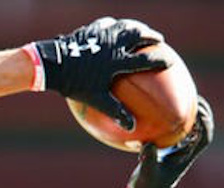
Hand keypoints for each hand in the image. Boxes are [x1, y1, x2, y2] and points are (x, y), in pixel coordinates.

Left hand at [32, 17, 170, 129]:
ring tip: (140, 29)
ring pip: (124, 25)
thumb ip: (115, 111)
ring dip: (135, 26)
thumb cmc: (75, 84)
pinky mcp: (90, 29)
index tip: (170, 62)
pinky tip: (113, 27)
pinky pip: (106, 24)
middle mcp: (113, 43)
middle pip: (138, 34)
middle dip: (150, 36)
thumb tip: (132, 128)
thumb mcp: (96, 99)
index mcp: (117, 61)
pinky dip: (114, 25)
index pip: (145, 59)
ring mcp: (102, 34)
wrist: (53, 64)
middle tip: (158, 39)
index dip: (160, 60)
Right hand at [124, 95, 213, 187]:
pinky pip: (178, 127)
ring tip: (184, 95)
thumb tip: (148, 144)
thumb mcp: (147, 172)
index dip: (205, 122)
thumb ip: (149, 159)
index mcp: (188, 155)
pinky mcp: (171, 145)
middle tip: (195, 96)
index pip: (204, 136)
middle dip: (203, 111)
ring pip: (193, 126)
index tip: (198, 110)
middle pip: (204, 127)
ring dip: (192, 111)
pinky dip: (176, 116)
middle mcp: (187, 150)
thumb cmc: (148, 185)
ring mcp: (180, 147)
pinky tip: (165, 105)